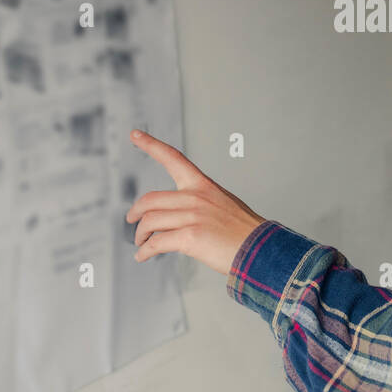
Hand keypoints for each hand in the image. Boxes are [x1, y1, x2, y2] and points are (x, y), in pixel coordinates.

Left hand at [126, 129, 265, 274]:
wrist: (260, 249)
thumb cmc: (244, 231)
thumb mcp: (223, 204)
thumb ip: (200, 204)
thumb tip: (178, 216)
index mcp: (203, 185)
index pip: (173, 158)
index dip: (151, 145)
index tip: (135, 135)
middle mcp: (195, 197)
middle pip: (150, 200)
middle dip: (136, 212)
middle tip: (132, 220)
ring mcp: (192, 217)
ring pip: (149, 222)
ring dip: (140, 235)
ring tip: (141, 245)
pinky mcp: (190, 237)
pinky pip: (156, 243)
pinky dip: (145, 251)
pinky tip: (143, 256)